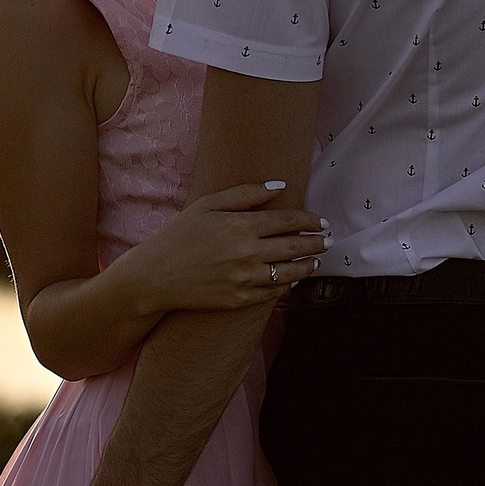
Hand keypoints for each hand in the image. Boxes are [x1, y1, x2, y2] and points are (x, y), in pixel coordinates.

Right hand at [124, 183, 326, 311]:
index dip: (310, 221)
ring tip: (315, 260)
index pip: (288, 221)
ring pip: (290, 273)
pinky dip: (287, 285)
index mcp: (240, 226)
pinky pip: (274, 292)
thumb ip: (245, 194)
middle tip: (328, 240)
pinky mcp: (240, 299)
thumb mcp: (206, 205)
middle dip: (317, 243)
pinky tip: (292, 279)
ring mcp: (244, 279)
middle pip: (295, 247)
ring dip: (308, 265)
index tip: (321, 222)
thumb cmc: (179, 235)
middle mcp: (246, 253)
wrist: (156, 276)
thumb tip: (280, 186)